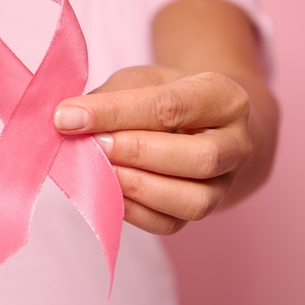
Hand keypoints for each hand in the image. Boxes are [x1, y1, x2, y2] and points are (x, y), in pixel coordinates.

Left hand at [53, 66, 252, 234]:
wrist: (200, 124)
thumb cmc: (165, 98)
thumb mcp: (141, 81)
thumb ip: (109, 98)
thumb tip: (68, 120)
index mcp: (223, 97)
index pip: (170, 106)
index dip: (113, 113)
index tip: (66, 117)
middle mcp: (237, 144)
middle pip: (199, 158)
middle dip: (137, 153)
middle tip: (94, 146)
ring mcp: (225, 184)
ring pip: (192, 200)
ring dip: (137, 187)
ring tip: (100, 170)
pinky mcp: (204, 211)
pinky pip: (171, 223)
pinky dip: (134, 211)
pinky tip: (108, 191)